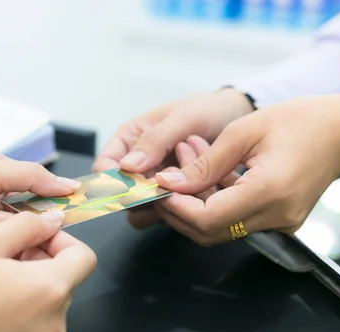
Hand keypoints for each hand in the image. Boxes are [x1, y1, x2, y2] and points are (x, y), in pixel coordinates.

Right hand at [93, 88, 253, 228]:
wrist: (235, 119)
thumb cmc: (206, 111)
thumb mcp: (181, 118)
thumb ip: (154, 141)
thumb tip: (127, 166)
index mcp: (128, 140)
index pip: (104, 168)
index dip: (114, 181)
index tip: (134, 188)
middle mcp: (136, 165)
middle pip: (121, 196)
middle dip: (142, 198)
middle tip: (170, 187)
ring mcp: (153, 184)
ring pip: (141, 212)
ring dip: (163, 205)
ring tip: (189, 184)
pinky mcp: (172, 198)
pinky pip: (166, 214)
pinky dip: (181, 208)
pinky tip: (200, 190)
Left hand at [154, 94, 339, 244]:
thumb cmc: (300, 121)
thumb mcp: (244, 132)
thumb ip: (204, 164)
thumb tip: (168, 185)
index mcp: (269, 192)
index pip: (206, 220)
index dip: (175, 207)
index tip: (157, 185)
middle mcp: (276, 217)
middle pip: (208, 232)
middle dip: (178, 207)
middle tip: (165, 173)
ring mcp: (280, 223)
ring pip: (219, 228)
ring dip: (194, 199)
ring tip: (186, 157)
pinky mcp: (279, 220)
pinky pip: (235, 219)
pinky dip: (214, 199)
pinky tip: (207, 169)